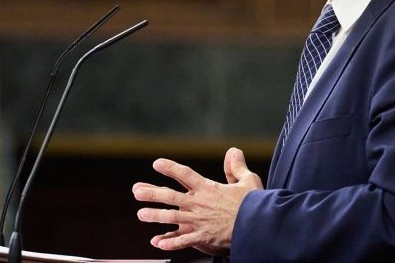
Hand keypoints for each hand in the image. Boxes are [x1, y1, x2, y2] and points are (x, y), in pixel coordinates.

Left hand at [132, 147, 262, 255]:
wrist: (257, 228)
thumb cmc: (254, 205)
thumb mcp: (248, 181)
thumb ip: (236, 167)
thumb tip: (233, 151)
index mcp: (208, 188)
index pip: (185, 174)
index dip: (170, 168)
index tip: (157, 163)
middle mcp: (198, 204)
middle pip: (170, 196)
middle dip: (152, 193)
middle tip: (136, 191)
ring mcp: (198, 221)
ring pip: (171, 218)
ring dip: (155, 216)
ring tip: (141, 214)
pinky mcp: (202, 238)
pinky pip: (182, 241)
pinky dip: (169, 242)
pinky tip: (157, 243)